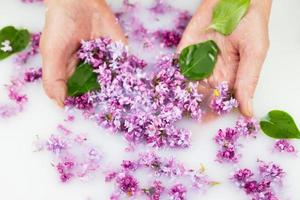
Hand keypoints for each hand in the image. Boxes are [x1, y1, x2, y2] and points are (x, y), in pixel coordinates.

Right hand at [41, 0, 125, 106]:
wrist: (78, 1)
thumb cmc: (60, 26)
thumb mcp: (51, 54)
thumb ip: (54, 80)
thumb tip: (61, 104)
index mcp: (73, 74)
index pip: (81, 95)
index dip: (87, 105)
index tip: (95, 116)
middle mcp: (90, 70)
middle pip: (100, 91)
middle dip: (107, 101)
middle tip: (114, 115)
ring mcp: (106, 62)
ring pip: (115, 83)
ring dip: (121, 92)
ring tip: (128, 106)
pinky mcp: (118, 52)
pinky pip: (126, 67)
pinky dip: (130, 76)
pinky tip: (135, 87)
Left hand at [178, 0, 271, 116]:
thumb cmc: (251, 24)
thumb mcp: (255, 53)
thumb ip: (248, 81)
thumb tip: (247, 112)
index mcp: (230, 77)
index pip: (218, 99)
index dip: (211, 111)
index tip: (202, 121)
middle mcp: (213, 72)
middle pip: (200, 94)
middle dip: (190, 104)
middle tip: (181, 115)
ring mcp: (198, 61)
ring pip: (186, 83)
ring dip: (179, 94)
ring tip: (170, 105)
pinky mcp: (186, 49)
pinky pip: (177, 65)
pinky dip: (171, 76)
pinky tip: (166, 85)